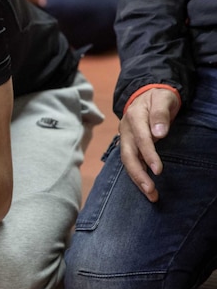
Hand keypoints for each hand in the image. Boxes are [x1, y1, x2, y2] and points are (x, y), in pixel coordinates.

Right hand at [118, 87, 180, 202]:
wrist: (146, 94)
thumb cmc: (158, 97)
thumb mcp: (163, 98)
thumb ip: (161, 114)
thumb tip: (160, 133)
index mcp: (134, 117)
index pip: (141, 138)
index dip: (148, 155)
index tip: (158, 170)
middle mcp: (126, 130)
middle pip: (128, 155)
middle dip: (138, 174)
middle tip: (151, 190)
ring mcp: (125, 138)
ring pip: (127, 161)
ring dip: (137, 179)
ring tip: (150, 194)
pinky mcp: (128, 145)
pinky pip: (130, 161)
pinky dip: (136, 175)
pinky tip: (145, 187)